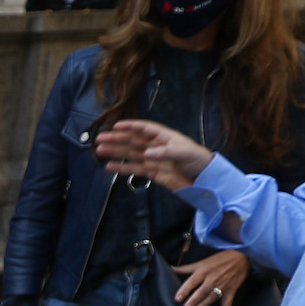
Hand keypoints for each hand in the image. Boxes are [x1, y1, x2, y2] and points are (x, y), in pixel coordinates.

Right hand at [94, 120, 212, 189]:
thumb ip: (165, 152)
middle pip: (132, 140)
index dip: (130, 126)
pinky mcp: (152, 172)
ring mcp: (152, 159)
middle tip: (100, 138)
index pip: (144, 128)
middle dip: (116, 139)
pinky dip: (121, 168)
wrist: (204, 179)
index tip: (116, 126)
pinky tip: (110, 167)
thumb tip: (147, 154)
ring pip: (130, 154)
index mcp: (164, 137)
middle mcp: (155, 146)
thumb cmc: (197, 160)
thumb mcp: (184, 153)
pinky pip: (133, 169)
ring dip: (115, 152)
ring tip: (100, 151)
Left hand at [171, 250, 249, 305]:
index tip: (177, 298)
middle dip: (193, 300)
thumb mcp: (202, 262)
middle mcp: (212, 279)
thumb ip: (186, 268)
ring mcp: (223, 286)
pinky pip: (227, 303)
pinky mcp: (231, 291)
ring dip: (204, 304)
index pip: (192, 281)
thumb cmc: (219, 260)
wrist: (241, 257)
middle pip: (201, 291)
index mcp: (204, 271)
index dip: (184, 290)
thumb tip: (170, 269)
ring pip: (212, 297)